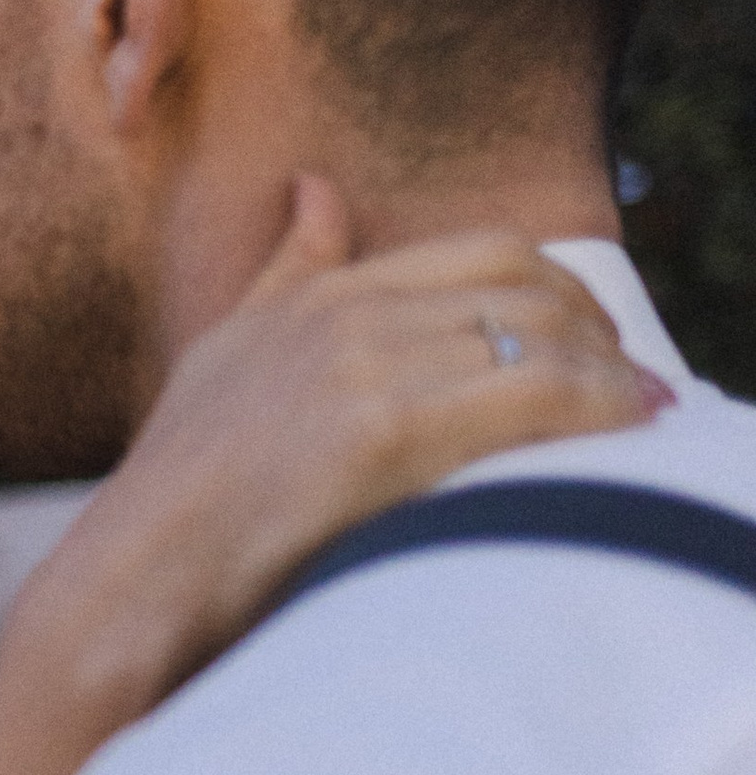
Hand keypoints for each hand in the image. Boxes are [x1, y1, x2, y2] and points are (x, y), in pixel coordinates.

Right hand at [13, 181, 666, 730]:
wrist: (131, 583)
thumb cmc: (181, 498)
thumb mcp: (226, 357)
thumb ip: (285, 276)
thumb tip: (317, 192)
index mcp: (316, 296)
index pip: (484, 254)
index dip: (562, 293)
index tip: (593, 350)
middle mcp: (340, 314)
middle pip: (524, 284)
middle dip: (599, 333)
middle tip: (632, 392)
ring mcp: (358, 365)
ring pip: (538, 334)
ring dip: (613, 377)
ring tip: (644, 420)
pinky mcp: (376, 428)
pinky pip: (530, 395)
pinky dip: (598, 409)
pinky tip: (625, 436)